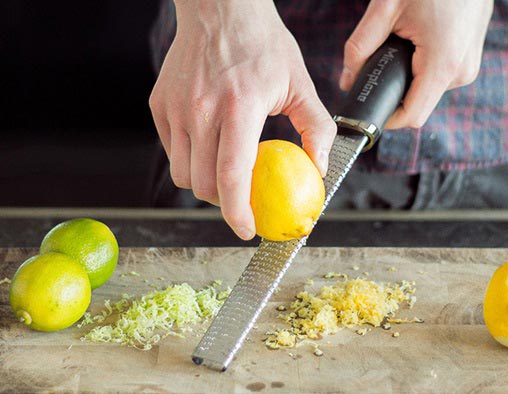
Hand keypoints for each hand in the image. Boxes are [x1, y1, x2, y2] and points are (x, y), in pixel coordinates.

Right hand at [149, 0, 335, 239]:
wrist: (219, 9)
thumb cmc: (262, 43)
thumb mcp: (300, 83)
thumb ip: (316, 128)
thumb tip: (319, 168)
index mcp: (239, 107)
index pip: (232, 176)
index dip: (238, 213)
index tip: (248, 229)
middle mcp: (201, 110)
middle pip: (204, 185)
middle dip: (225, 203)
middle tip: (244, 199)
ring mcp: (176, 109)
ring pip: (184, 175)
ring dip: (206, 185)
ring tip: (227, 173)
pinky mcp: (160, 106)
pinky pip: (173, 152)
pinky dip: (191, 161)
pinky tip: (210, 146)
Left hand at [339, 0, 493, 127]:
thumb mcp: (385, 8)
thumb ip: (360, 48)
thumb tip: (346, 81)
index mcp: (443, 64)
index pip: (411, 116)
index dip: (385, 117)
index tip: (367, 108)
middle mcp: (461, 72)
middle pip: (417, 103)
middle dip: (394, 88)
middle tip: (382, 58)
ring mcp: (468, 66)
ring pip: (427, 90)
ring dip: (408, 75)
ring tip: (404, 40)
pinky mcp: (469, 58)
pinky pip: (438, 76)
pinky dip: (422, 66)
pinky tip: (417, 40)